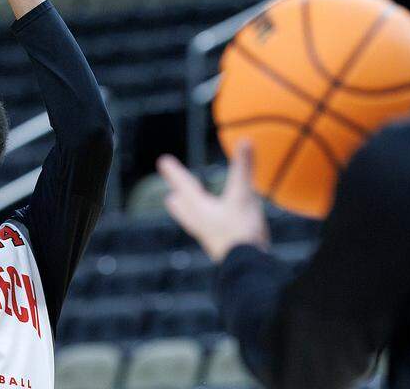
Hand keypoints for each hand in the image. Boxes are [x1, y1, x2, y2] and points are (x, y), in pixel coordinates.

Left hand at [157, 143, 269, 263]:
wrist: (247, 269)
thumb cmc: (241, 231)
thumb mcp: (243, 196)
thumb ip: (244, 169)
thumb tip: (245, 140)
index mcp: (202, 209)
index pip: (185, 186)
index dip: (175, 173)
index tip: (162, 162)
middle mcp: (202, 224)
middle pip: (186, 210)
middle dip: (179, 202)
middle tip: (169, 199)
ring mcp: (212, 240)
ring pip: (197, 225)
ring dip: (191, 217)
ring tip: (187, 214)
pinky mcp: (223, 250)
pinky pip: (212, 236)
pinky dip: (209, 229)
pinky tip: (218, 233)